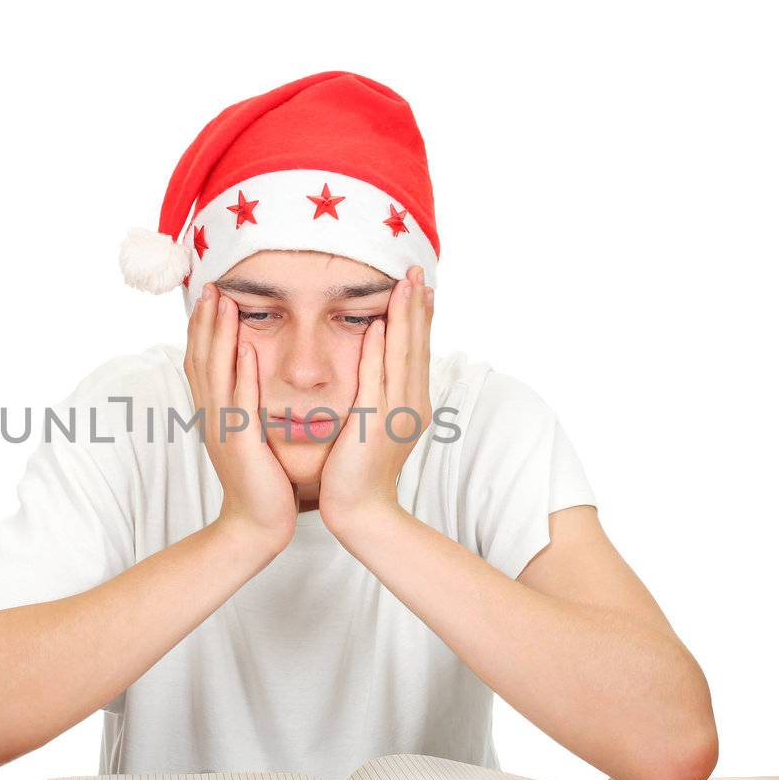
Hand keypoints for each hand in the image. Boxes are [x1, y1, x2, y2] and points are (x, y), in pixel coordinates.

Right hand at [184, 281, 297, 554]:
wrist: (257, 523)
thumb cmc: (262, 480)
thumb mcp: (249, 435)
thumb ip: (247, 405)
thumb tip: (254, 373)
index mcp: (215, 412)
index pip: (201, 361)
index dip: (202, 327)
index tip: (210, 295)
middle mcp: (213, 415)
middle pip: (201, 358)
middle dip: (205, 320)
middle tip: (210, 284)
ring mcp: (223, 428)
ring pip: (216, 372)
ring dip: (219, 335)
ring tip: (223, 302)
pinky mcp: (241, 443)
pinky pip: (240, 401)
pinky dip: (241, 372)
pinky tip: (246, 347)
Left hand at [318, 265, 434, 534]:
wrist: (359, 509)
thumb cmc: (358, 469)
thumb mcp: (376, 424)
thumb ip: (380, 395)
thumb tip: (378, 366)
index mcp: (412, 402)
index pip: (417, 349)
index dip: (420, 316)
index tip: (420, 285)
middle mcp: (411, 404)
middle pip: (416, 345)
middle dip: (417, 306)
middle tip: (417, 270)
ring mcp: (397, 414)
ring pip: (402, 355)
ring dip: (403, 317)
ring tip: (405, 284)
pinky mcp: (376, 424)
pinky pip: (378, 379)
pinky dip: (379, 351)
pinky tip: (378, 325)